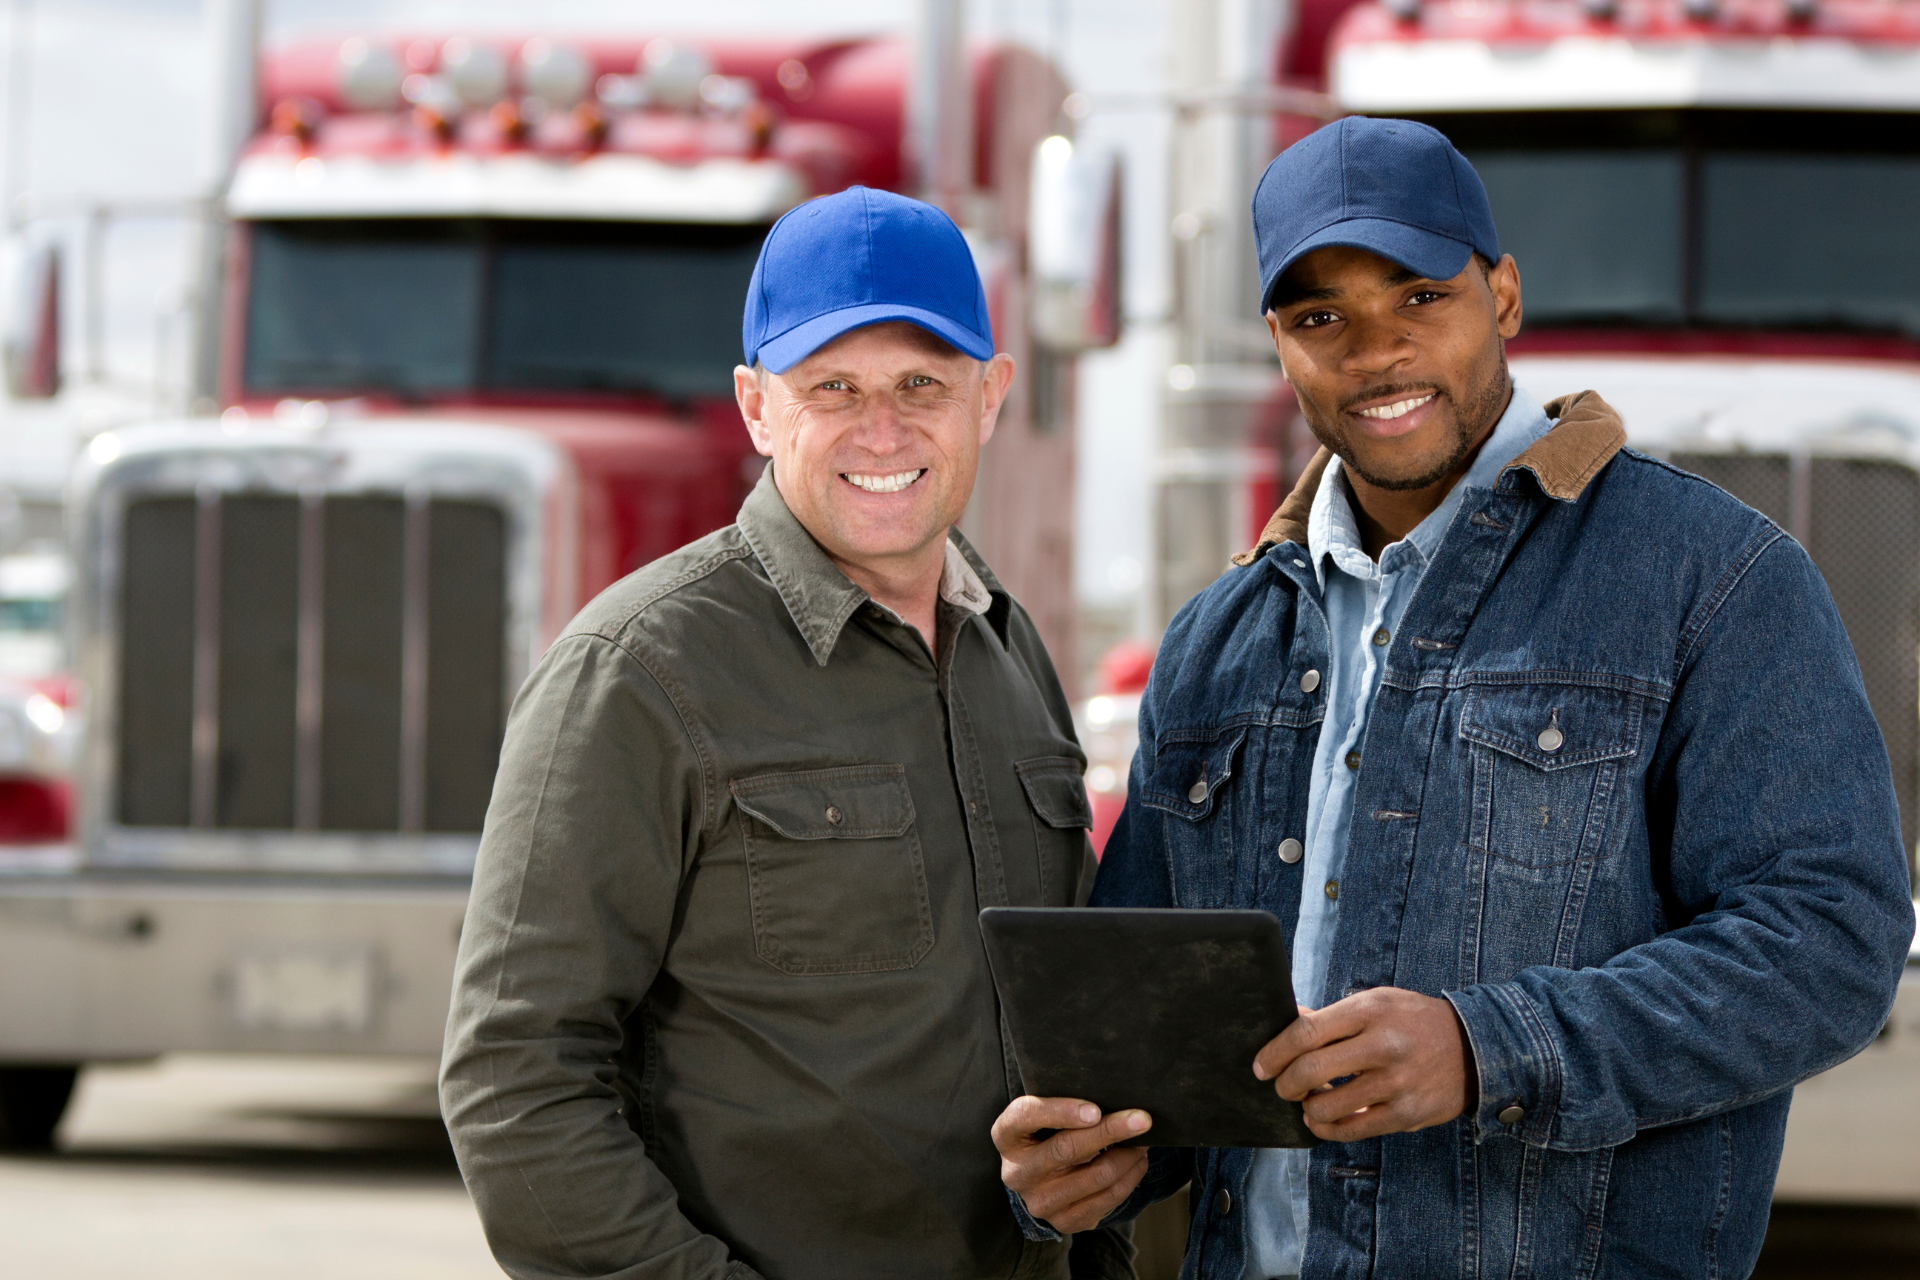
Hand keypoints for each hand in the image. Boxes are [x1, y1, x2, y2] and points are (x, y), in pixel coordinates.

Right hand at [991, 1096, 1150, 1233]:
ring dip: (1128, 1156)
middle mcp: (1017, 1172)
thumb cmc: (1047, 1133)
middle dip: (1110, 1131)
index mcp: (1006, 1135)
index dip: (1061, 1111)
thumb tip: (1113, 1096)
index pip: (1026, 1116)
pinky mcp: (1063, 1221)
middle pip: (1067, 1148)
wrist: (1040, 1180)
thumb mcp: (1042, 1115)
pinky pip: (1107, 1199)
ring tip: (1144, 1140)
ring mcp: (1039, 1201)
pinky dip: (1130, 1177)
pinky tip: (1137, 1162)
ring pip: (1095, 1176)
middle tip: (1142, 1119)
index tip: (1096, 1109)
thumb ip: (1064, 1104)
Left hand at [1252, 987, 1473, 1141]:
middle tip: (1282, 1087)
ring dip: (1307, 1109)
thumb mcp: (1376, 1003)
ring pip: (1327, 1106)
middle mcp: (1383, 1045)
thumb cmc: (1413, 1022)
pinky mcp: (1406, 1114)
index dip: (1275, 1052)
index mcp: (1369, 1010)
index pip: (1306, 1033)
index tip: (1262, 1066)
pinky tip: (1322, 1121)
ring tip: (1307, 1103)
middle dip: (1285, 1084)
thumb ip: (1332, 1016)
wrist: (1474, 1048)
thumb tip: (1287, 1020)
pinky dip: (1327, 1129)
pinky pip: (1352, 1130)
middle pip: (1310, 1070)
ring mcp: (1396, 1082)